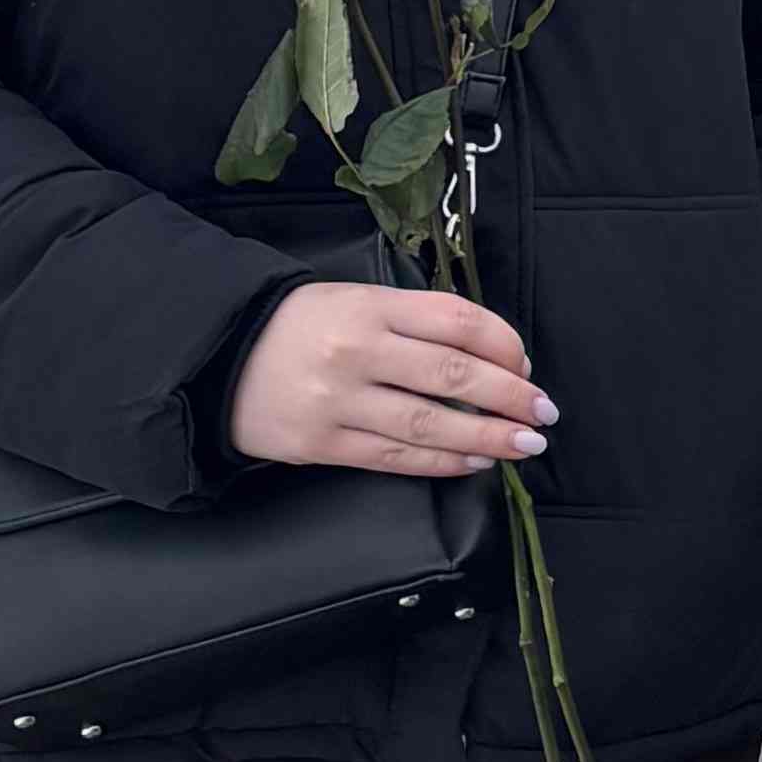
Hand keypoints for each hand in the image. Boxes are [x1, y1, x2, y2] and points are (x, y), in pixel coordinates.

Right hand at [232, 281, 552, 475]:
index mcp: (372, 305)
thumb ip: (415, 320)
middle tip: (543, 412)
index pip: (458, 321)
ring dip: (488, 437)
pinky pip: (396, 458)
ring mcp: (339, 401)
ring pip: (431, 423)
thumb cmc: (299, 326)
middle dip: (511, 396)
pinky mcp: (322, 445)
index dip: (505, 344)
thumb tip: (488, 355)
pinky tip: (473, 461)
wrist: (217, 358)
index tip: (526, 363)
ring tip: (523, 444)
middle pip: (455, 374)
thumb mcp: (355, 299)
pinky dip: (442, 462)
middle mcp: (358, 350)